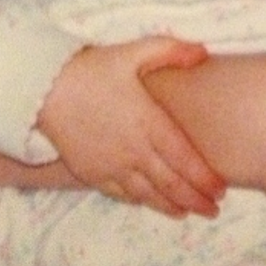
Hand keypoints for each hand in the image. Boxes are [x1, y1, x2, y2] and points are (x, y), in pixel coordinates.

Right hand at [36, 37, 226, 217]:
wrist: (45, 90)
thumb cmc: (93, 69)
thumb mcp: (135, 51)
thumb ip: (172, 51)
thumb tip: (203, 52)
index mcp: (149, 122)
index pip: (184, 158)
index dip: (204, 177)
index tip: (220, 188)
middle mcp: (134, 149)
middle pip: (171, 183)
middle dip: (196, 200)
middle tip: (214, 210)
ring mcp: (112, 165)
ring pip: (148, 195)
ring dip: (172, 207)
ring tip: (190, 214)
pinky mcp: (92, 173)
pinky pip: (122, 194)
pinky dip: (142, 202)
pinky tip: (152, 205)